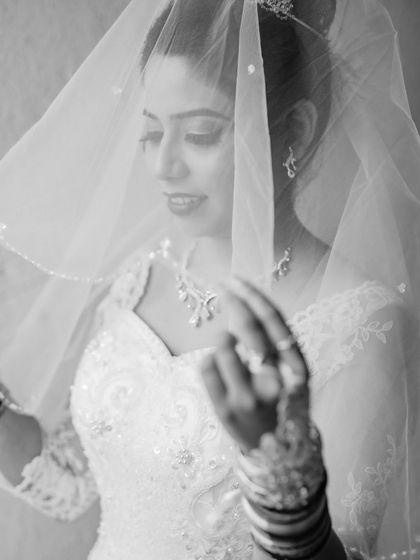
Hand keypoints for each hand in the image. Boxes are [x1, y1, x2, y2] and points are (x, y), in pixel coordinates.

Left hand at [200, 278, 309, 451]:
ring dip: (223, 337)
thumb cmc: (282, 404)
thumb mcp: (289, 373)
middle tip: (224, 289)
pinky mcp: (223, 409)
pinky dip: (211, 357)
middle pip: (247, 327)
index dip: (252, 296)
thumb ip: (271, 341)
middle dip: (232, 302)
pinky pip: (206, 365)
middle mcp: (273, 382)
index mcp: (297, 369)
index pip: (273, 321)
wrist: (278, 454)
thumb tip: (242, 305)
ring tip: (230, 346)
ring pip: (222, 344)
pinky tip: (220, 364)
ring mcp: (246, 396)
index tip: (236, 280)